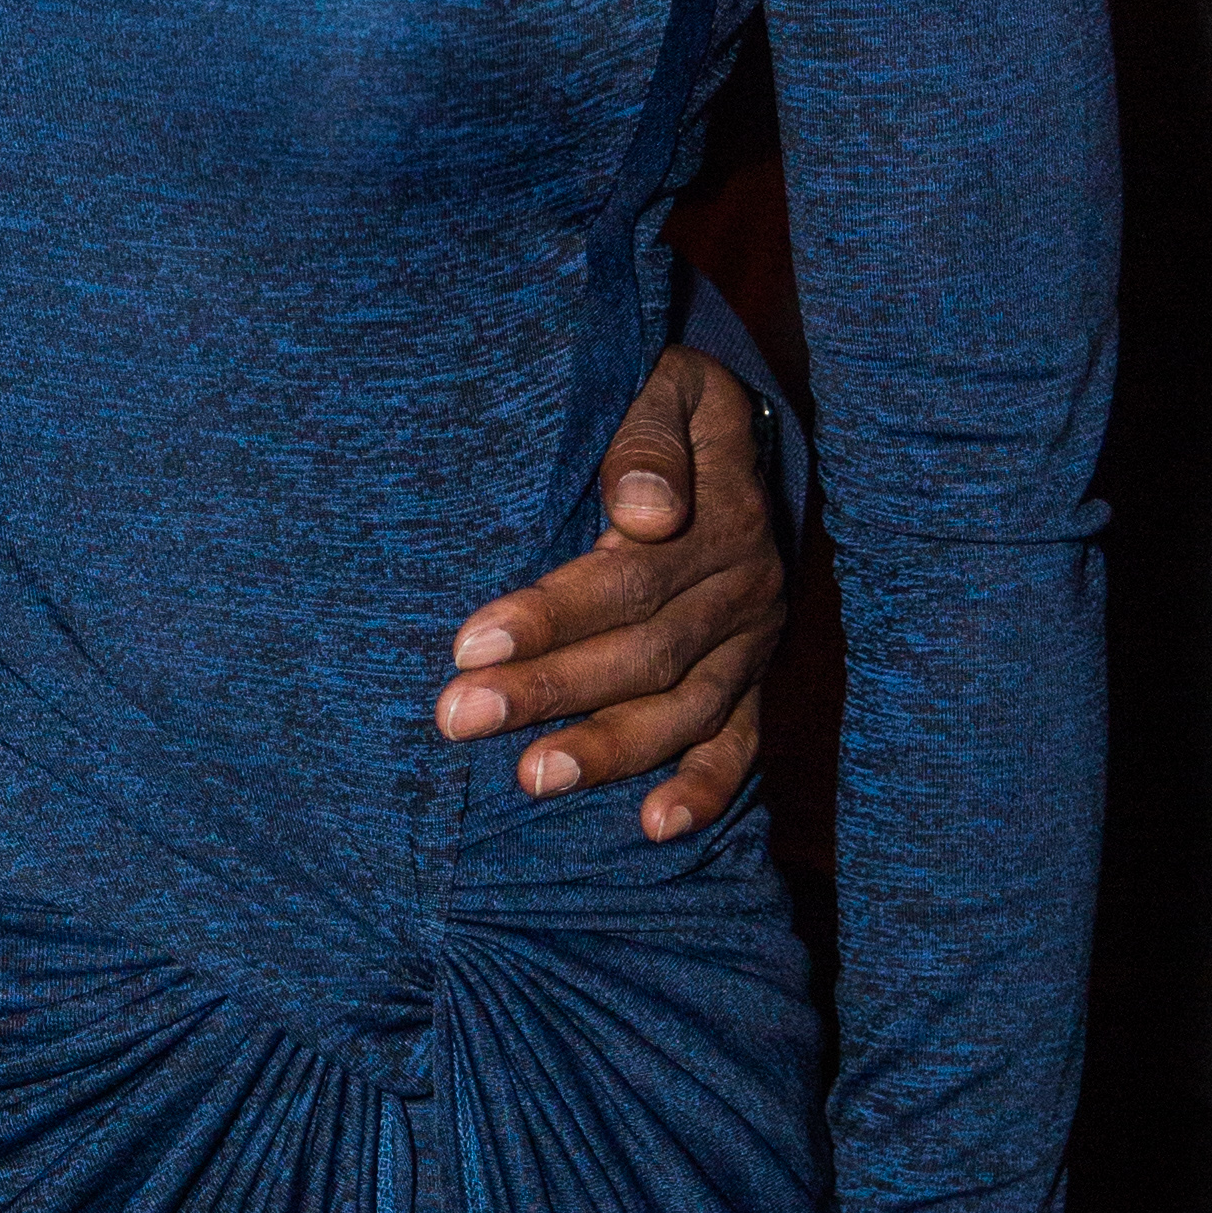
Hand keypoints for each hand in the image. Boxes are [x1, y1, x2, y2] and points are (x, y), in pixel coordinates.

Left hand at [434, 346, 787, 841]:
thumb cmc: (665, 399)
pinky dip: (705, 789)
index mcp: (721, 515)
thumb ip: (649, 439)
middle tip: (458, 717)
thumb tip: (646, 511)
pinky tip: (654, 828)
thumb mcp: (664, 384)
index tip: (470, 641)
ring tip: (529, 780)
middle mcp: (745, 586)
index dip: (552, 613)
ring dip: (607, 750)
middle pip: (646, 652)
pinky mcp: (753, 680)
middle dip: (549, 689)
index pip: (631, 577)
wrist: (728, 422)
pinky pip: (741, 744)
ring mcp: (753, 642)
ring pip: (684, 709)